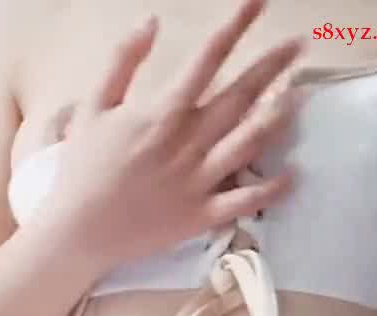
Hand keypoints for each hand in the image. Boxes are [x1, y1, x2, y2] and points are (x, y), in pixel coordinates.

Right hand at [49, 0, 303, 274]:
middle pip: (240, 95)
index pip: (209, 57)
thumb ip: (122, 62)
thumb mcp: (92, 106)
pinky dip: (269, 190)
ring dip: (278, 117)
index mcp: (164, 111)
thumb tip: (150, 22)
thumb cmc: (82, 169)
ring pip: (248, 142)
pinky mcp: (201, 215)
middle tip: (298, 44)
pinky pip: (243, 201)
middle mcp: (188, 142)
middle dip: (272, 65)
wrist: (78, 232)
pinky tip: (291, 176)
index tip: (258, 2)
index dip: (237, 25)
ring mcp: (198, 180)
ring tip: (299, 96)